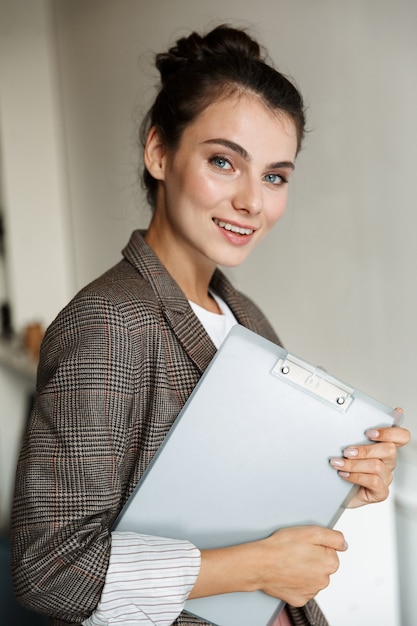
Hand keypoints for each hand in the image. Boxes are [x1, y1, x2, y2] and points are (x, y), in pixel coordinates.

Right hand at [190, 525, 346, 607]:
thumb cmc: (281, 546)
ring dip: (305, 569)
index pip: (331, 551)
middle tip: (296, 551)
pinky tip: (287, 572)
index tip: (305, 543)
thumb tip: (344, 544)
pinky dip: (296, 581)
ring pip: (313, 577)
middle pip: (323, 565)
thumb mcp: (311, 531)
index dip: (318, 544)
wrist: (260, 564)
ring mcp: (311, 591)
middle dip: (313, 557)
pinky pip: (302, 588)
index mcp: (330, 563)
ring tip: (289, 561)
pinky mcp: (299, 599)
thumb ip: (334, 537)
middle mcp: (324, 580)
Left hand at [330, 408, 410, 507]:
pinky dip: (356, 476)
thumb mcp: (349, 447)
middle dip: (365, 449)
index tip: (370, 432)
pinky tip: (344, 474)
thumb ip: (353, 434)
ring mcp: (385, 477)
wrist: (336, 490)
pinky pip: (373, 482)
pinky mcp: (380, 492)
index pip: (401, 436)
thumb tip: (348, 416)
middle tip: (347, 450)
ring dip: (354, 464)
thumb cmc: (345, 466)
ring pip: (376, 466)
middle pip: (389, 449)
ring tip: (339, 463)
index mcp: (384, 446)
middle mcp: (387, 461)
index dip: (390, 432)